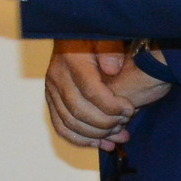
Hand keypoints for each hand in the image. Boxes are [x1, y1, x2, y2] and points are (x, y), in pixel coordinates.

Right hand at [45, 40, 170, 149]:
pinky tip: (99, 144)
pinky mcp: (50, 101)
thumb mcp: (105, 38)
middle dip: (105, 124)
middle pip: (79, 111)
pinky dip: (80, 140)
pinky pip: (61, 128)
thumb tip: (112, 69)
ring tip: (116, 138)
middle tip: (125, 125)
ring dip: (95, 136)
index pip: (91, 91)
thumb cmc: (93, 39)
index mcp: (71, 61)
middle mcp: (57, 77)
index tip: (130, 110)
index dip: (112, 106)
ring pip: (69, 124)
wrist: (71, 37)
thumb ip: (110, 51)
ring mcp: (51, 91)